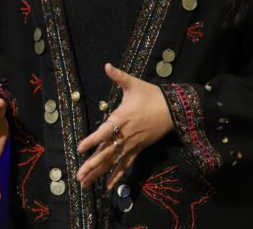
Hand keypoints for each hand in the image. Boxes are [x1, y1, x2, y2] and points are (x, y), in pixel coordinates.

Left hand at [75, 63, 173, 189]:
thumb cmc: (151, 95)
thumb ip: (119, 76)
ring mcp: (132, 145)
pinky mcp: (138, 150)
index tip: (79, 149)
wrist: (173, 109)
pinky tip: (108, 187)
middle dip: (92, 166)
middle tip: (78, 177)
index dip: (92, 141)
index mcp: (121, 119)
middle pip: (106, 153)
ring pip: (114, 162)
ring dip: (99, 174)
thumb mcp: (134, 84)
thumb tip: (107, 65)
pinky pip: (126, 165)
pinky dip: (117, 176)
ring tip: (85, 184)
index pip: (104, 132)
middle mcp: (125, 135)